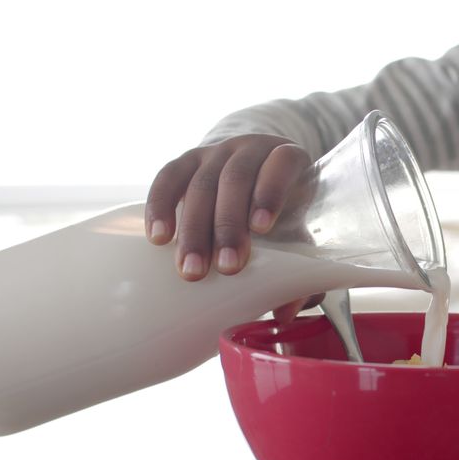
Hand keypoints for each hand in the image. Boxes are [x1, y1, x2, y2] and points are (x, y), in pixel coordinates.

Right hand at [145, 134, 319, 321]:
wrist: (256, 175)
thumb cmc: (285, 209)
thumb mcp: (298, 230)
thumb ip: (300, 267)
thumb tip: (286, 310)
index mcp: (287, 157)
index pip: (281, 163)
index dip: (270, 191)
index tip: (262, 228)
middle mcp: (250, 149)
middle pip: (236, 179)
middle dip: (228, 225)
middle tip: (226, 268)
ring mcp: (216, 152)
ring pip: (201, 183)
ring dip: (195, 229)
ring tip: (192, 270)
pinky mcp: (187, 160)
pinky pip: (168, 177)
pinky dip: (160, 206)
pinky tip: (158, 237)